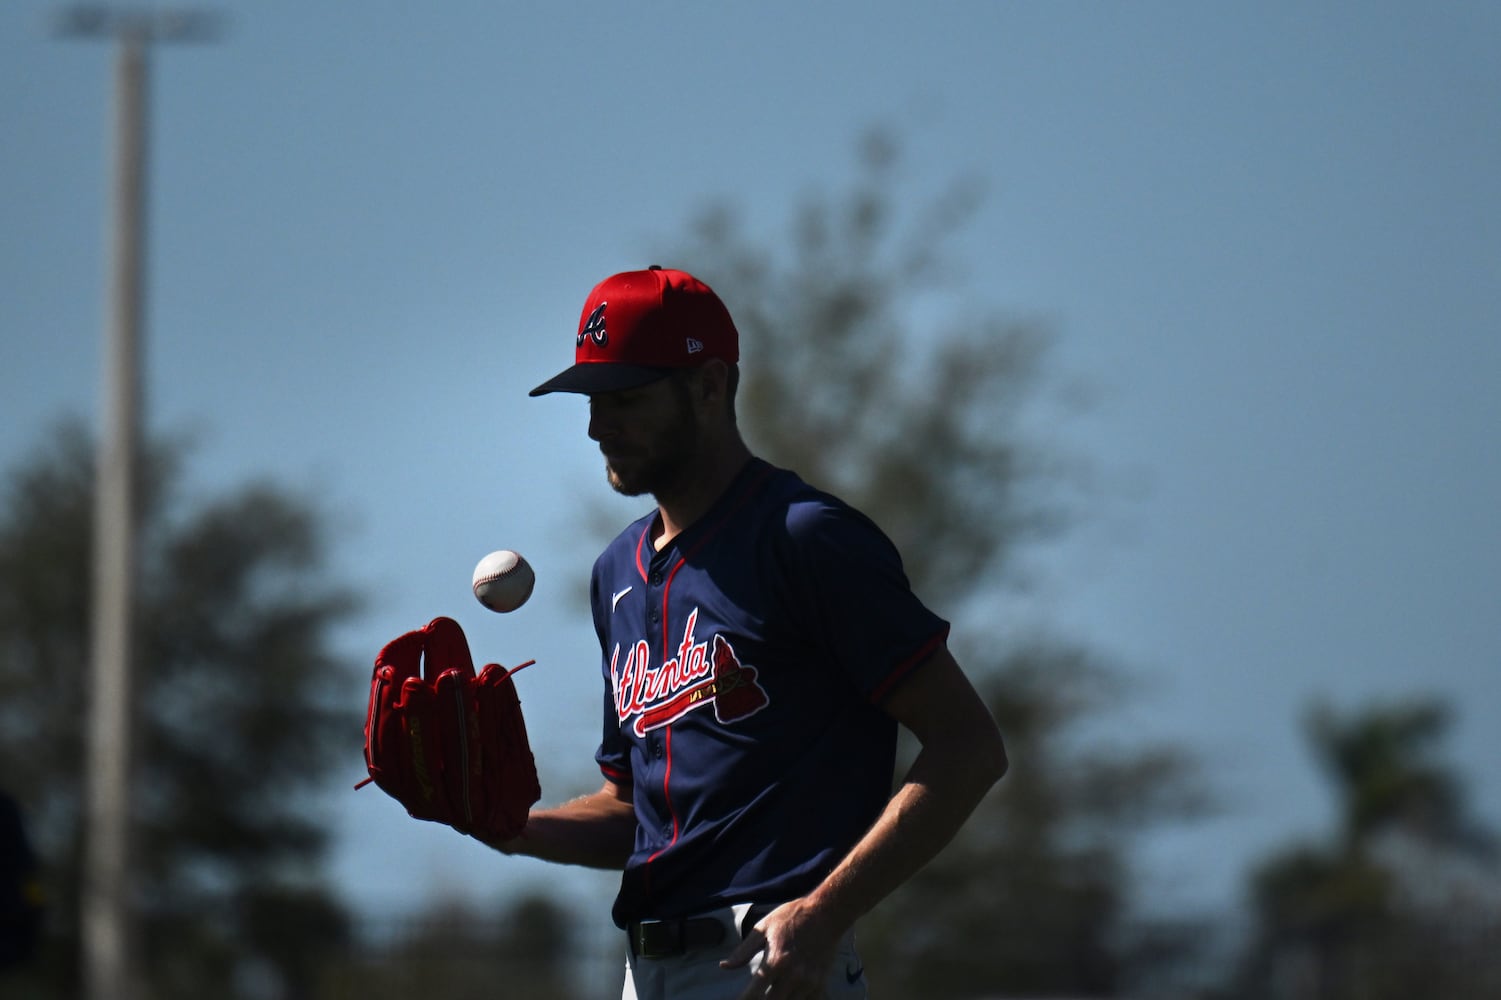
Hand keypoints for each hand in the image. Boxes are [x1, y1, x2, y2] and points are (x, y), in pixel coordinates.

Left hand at [720, 898, 841, 999]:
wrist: (826, 913)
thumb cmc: (793, 917)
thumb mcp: (764, 928)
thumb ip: (743, 951)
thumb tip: (724, 966)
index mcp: (776, 960)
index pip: (754, 992)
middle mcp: (793, 975)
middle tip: (756, 997)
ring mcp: (808, 981)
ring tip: (771, 995)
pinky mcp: (820, 982)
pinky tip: (789, 995)